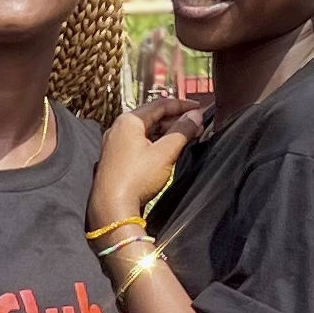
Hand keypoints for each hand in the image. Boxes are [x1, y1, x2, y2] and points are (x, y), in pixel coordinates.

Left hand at [91, 103, 195, 237]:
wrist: (112, 208)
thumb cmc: (136, 178)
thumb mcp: (165, 152)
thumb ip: (182, 131)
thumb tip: (196, 116)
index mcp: (128, 120)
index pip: (160, 104)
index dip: (183, 105)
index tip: (200, 109)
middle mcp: (119, 128)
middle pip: (153, 117)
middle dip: (177, 121)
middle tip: (197, 127)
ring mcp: (116, 144)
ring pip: (147, 131)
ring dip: (168, 133)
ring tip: (188, 139)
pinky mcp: (117, 159)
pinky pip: (140, 144)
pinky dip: (156, 144)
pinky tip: (170, 151)